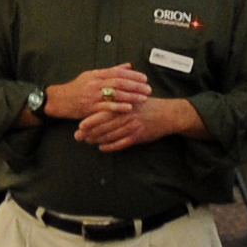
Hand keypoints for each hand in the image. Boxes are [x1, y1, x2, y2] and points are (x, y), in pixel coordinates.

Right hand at [43, 65, 151, 122]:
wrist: (59, 100)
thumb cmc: (76, 88)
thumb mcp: (91, 75)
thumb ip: (110, 71)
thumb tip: (128, 66)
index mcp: (96, 75)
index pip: (118, 72)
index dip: (132, 75)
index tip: (144, 78)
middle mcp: (94, 84)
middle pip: (119, 82)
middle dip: (135, 85)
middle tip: (148, 88)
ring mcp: (92, 96)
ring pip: (115, 94)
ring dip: (131, 96)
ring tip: (144, 98)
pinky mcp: (89, 108)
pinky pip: (106, 107)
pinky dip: (119, 107)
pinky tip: (129, 108)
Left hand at [77, 93, 196, 152]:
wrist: (168, 114)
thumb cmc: (146, 105)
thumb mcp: (132, 98)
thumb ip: (117, 101)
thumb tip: (98, 103)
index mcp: (124, 105)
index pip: (103, 113)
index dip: (90, 121)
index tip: (79, 126)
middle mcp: (127, 115)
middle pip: (104, 126)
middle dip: (89, 132)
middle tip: (78, 137)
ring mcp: (133, 126)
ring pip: (111, 135)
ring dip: (97, 140)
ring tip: (88, 141)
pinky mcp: (138, 136)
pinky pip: (121, 143)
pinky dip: (110, 146)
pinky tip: (102, 147)